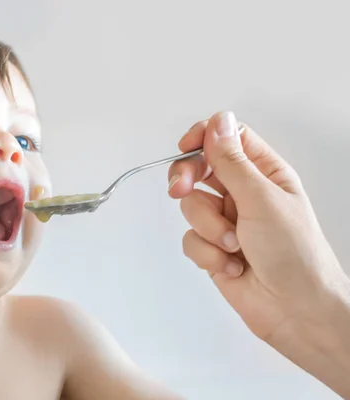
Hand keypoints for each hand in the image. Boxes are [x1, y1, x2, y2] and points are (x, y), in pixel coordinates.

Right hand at [168, 111, 347, 343]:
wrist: (294, 310)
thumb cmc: (295, 254)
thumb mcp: (262, 199)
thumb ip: (232, 162)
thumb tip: (217, 122)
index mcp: (264, 172)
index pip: (227, 137)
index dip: (204, 137)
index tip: (185, 147)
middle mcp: (243, 193)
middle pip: (199, 168)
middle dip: (188, 180)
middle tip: (181, 189)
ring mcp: (226, 220)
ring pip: (191, 206)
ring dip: (208, 228)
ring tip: (233, 245)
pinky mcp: (213, 247)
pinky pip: (189, 239)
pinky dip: (207, 253)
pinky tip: (231, 265)